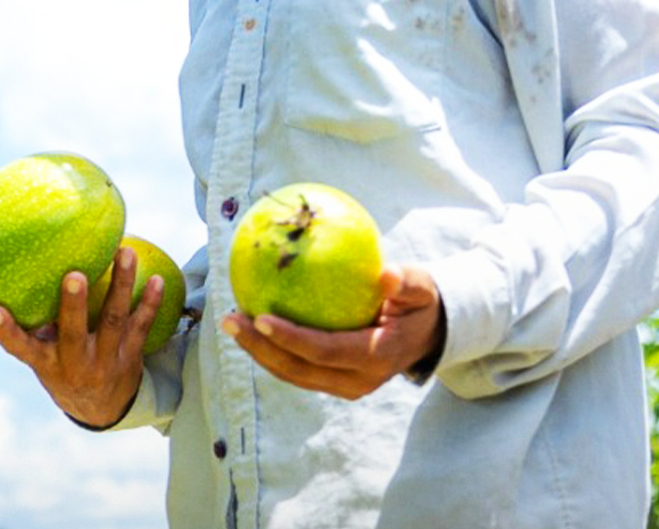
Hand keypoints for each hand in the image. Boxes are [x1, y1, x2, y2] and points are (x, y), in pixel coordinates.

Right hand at [0, 246, 163, 428]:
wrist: (101, 409)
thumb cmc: (61, 367)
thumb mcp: (41, 355)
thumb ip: (29, 326)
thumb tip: (4, 276)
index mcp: (47, 362)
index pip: (21, 348)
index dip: (6, 331)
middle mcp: (75, 364)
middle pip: (74, 333)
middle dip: (74, 305)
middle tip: (74, 276)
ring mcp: (106, 360)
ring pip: (114, 321)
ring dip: (121, 285)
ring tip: (125, 253)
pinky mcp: (131, 355)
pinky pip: (142, 326)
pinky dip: (151, 303)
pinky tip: (157, 279)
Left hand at [222, 264, 442, 399]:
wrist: (428, 331)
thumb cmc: (419, 301)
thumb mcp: (420, 287)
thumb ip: (406, 281)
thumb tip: (386, 273)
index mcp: (377, 357)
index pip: (325, 352)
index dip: (291, 339)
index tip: (259, 317)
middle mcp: (359, 380)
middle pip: (299, 370)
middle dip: (260, 348)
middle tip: (229, 319)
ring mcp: (346, 385)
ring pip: (292, 374)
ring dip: (258, 352)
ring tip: (229, 323)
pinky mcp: (334, 381)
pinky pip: (296, 369)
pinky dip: (270, 350)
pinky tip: (247, 324)